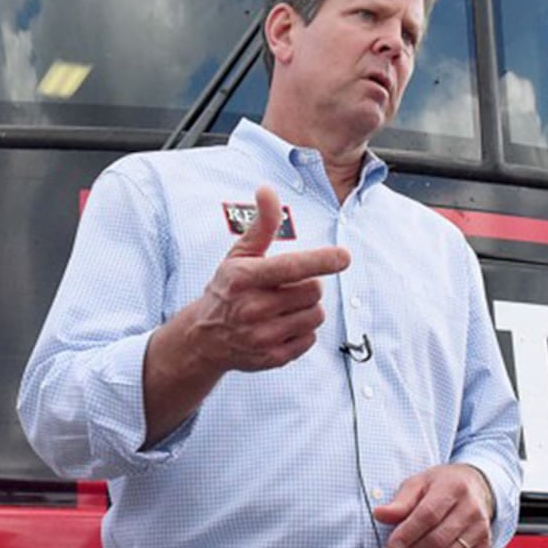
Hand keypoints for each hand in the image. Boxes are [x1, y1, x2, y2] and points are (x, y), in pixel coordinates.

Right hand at [140, 186, 349, 442]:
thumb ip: (261, 224)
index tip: (343, 257)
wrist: (203, 338)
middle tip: (288, 287)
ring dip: (308, 308)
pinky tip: (282, 326)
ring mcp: (262, 336)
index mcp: (244, 278)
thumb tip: (267, 190)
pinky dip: (302, 331)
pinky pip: (310, 339)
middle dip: (308, 285)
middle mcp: (252, 308)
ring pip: (316, 315)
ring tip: (285, 307)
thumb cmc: (227, 289)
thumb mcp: (239, 255)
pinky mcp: (272, 358)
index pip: (290, 267)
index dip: (321, 260)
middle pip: (313, 291)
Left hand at [372, 464, 493, 547]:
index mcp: (453, 488)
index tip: (391, 547)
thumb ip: (399, 502)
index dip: (407, 534)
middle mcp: (471, 508)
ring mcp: (481, 529)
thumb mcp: (418, 484)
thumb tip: (379, 515)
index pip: (428, 515)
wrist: (476, 487)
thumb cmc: (443, 485)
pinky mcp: (485, 545)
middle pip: (438, 540)